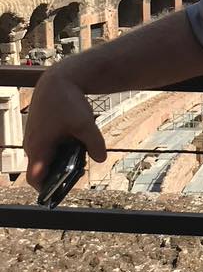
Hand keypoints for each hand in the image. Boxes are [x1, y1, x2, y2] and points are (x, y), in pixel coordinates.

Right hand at [23, 70, 106, 191]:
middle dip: (59, 175)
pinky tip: (76, 144)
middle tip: (79, 173)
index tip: (61, 191)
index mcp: (39, 147)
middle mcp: (33, 145)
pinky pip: (48, 148)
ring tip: (80, 157)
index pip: (34, 178)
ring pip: (46, 158)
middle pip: (43, 170)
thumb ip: (94, 144)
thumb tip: (101, 159)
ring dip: (60, 162)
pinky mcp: (40, 131)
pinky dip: (59, 150)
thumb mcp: (85, 123)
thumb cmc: (67, 101)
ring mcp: (35, 138)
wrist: (58, 80)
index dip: (46, 189)